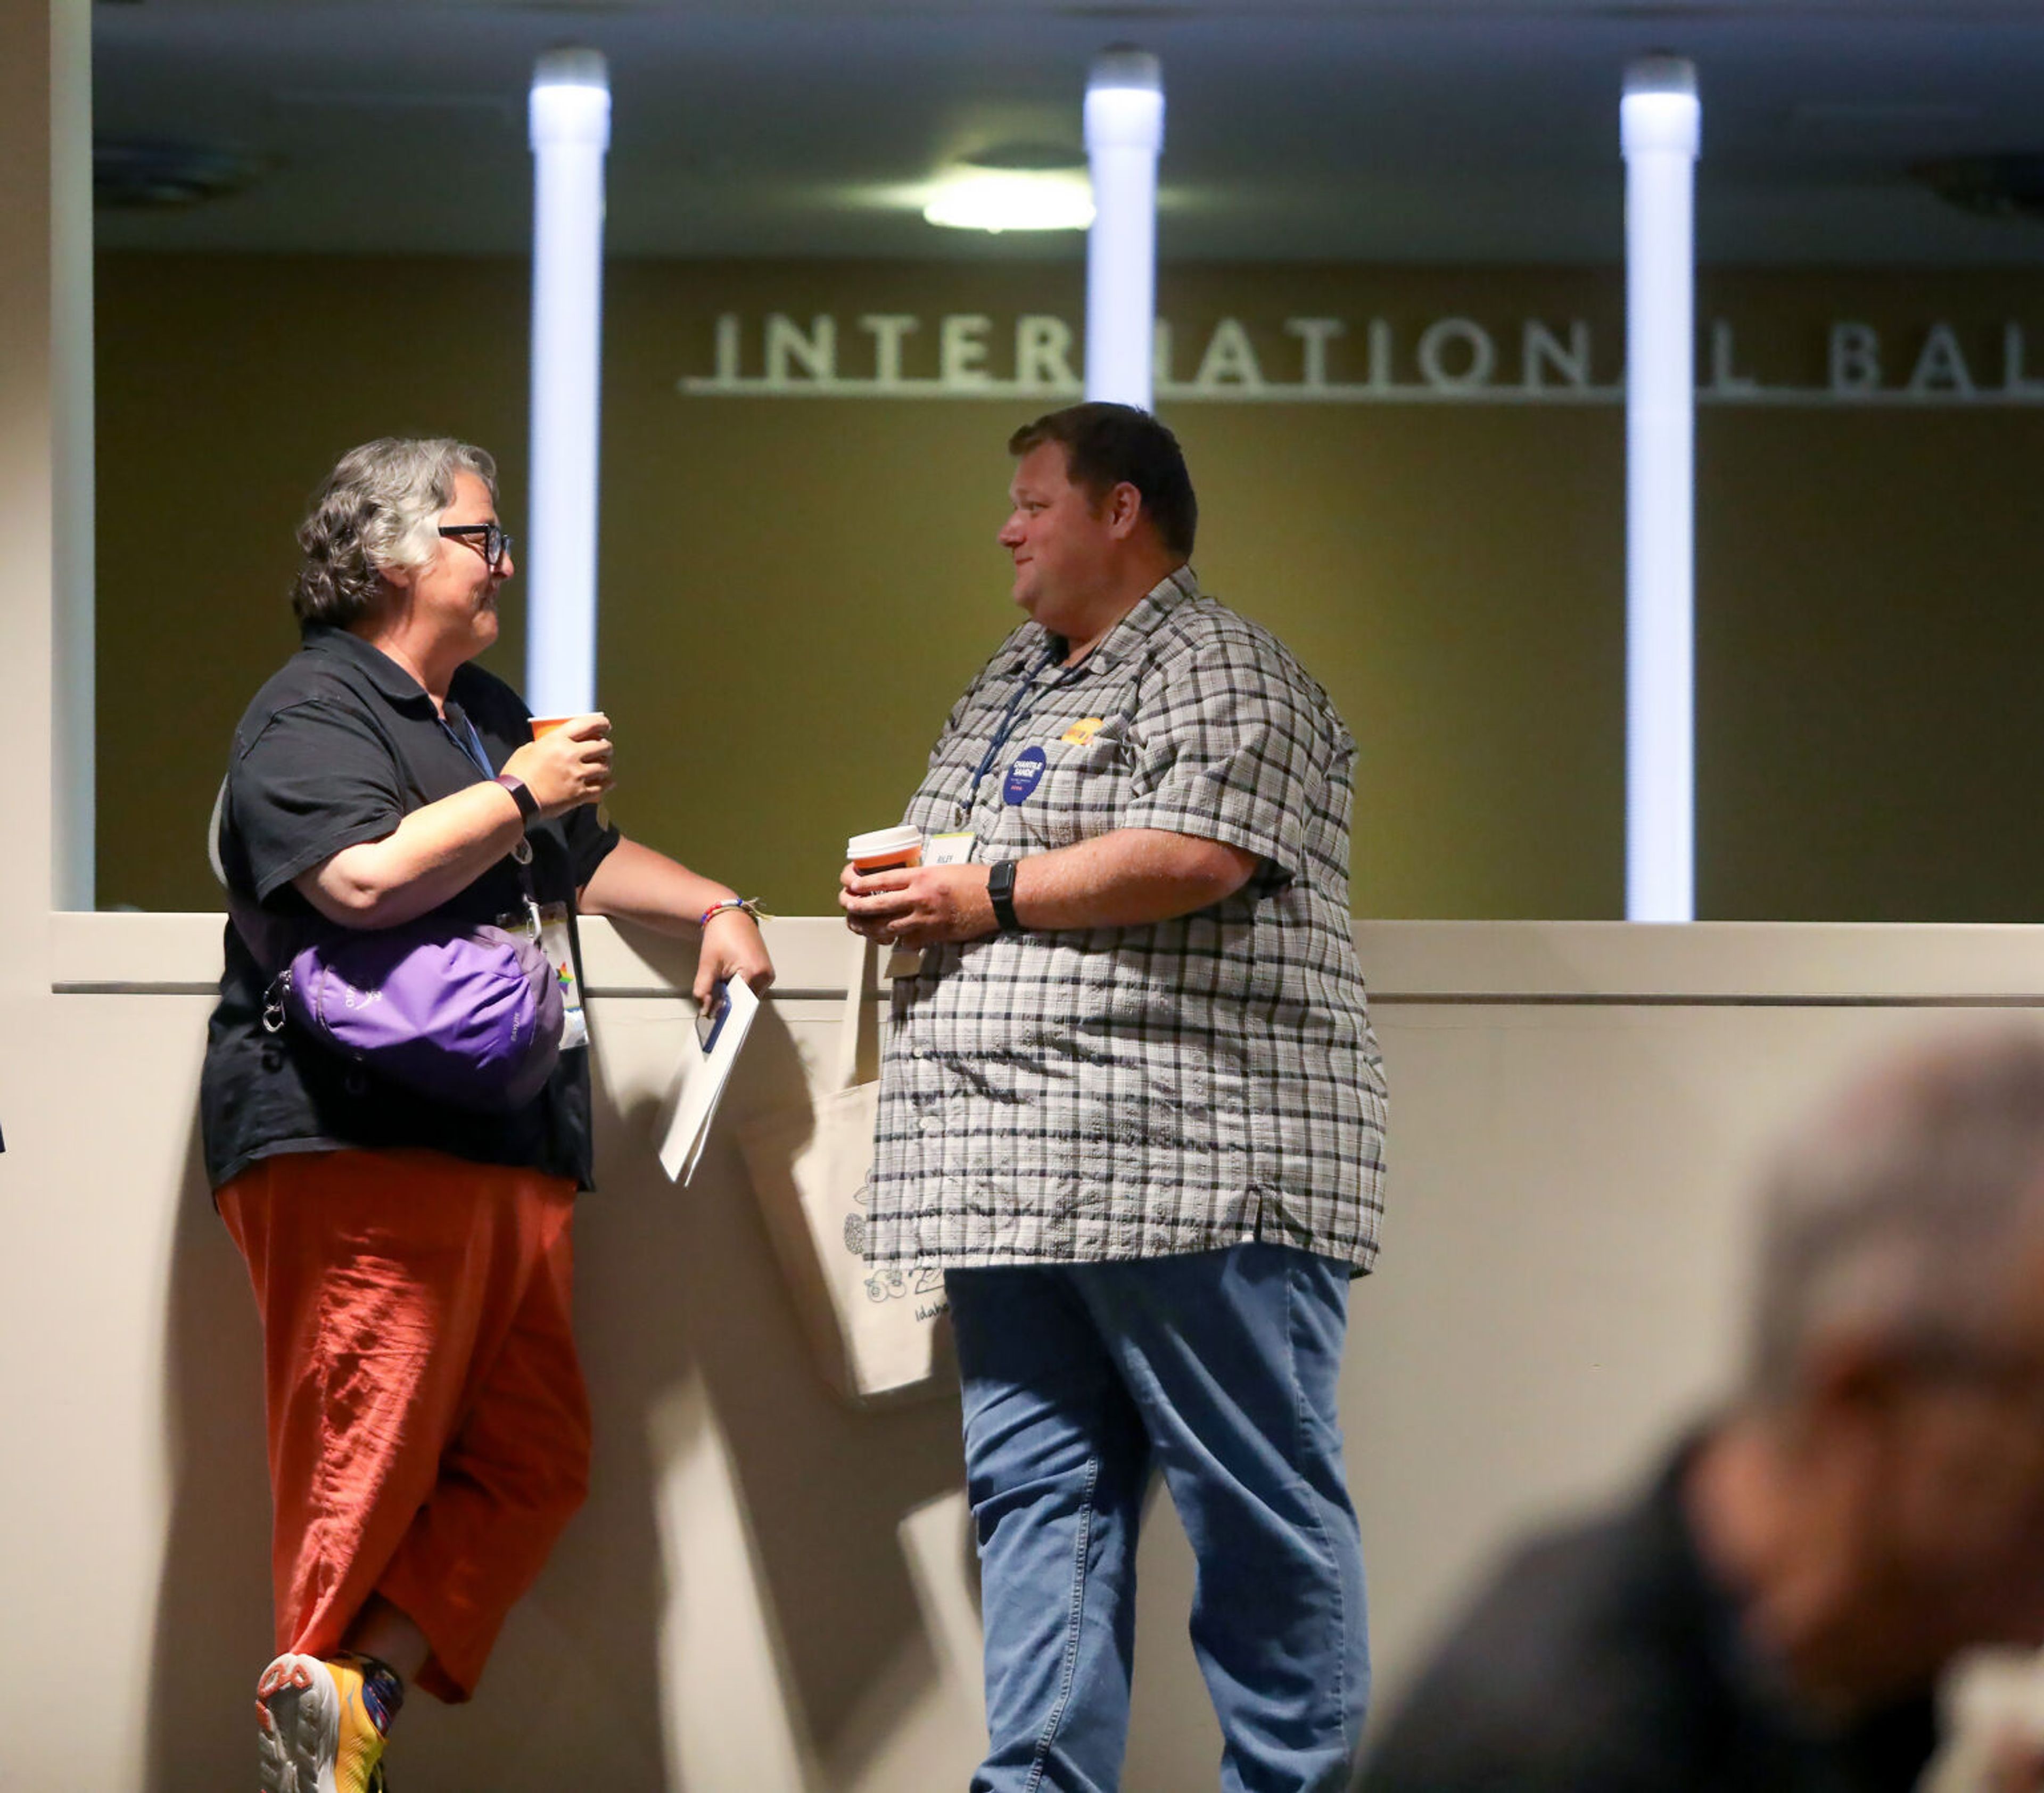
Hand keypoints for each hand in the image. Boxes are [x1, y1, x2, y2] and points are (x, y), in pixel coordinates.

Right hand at [502, 714, 613, 818]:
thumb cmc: (517, 773)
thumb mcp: (529, 749)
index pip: (588, 724)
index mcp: (557, 739)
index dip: (601, 723)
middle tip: (605, 748)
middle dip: (606, 746)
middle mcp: (571, 755)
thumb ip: (546, 744)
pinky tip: (608, 782)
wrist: (516, 799)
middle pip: (602, 746)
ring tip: (603, 766)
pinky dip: (607, 784)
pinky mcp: (579, 794)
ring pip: (604, 767)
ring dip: (606, 765)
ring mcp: (577, 775)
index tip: (606, 726)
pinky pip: (601, 787)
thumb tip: (554, 744)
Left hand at [696, 907, 773, 1008]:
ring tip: (723, 980)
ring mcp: (768, 974)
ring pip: (749, 996)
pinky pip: (753, 987)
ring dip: (735, 994)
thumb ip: (704, 989)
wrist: (731, 916)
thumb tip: (705, 1009)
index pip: (739, 1003)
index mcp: (754, 972)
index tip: (712, 1012)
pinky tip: (731, 978)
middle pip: (745, 1001)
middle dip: (729, 1001)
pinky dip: (740, 987)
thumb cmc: (721, 935)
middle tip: (714, 994)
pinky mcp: (766, 971)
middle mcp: (766, 975)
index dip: (724, 1009)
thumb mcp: (708, 964)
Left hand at [840, 861, 995, 948]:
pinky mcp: (934, 935)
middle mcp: (920, 898)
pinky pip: (908, 941)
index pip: (882, 881)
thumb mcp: (942, 870)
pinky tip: (887, 939)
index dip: (862, 884)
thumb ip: (920, 878)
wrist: (997, 898)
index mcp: (921, 877)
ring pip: (887, 927)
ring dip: (869, 927)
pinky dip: (896, 940)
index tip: (850, 886)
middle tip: (847, 905)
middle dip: (856, 906)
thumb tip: (900, 886)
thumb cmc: (973, 880)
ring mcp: (926, 919)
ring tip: (858, 925)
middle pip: (878, 905)